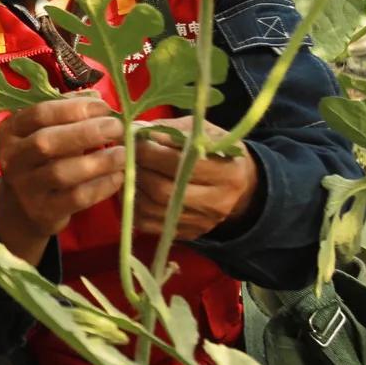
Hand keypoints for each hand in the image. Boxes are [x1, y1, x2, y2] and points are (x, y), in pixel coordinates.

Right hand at [0, 95, 127, 263]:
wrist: (23, 208)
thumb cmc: (41, 160)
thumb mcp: (44, 132)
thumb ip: (66, 113)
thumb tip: (95, 97)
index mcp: (9, 132)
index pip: (40, 113)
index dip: (74, 108)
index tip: (104, 107)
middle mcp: (11, 159)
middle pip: (47, 142)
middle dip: (87, 132)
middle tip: (117, 128)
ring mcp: (25, 188)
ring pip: (62, 172)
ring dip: (98, 161)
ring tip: (123, 153)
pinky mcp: (42, 212)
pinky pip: (76, 198)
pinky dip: (101, 186)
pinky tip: (118, 176)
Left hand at [132, 118, 258, 240]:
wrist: (242, 188)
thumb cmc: (218, 153)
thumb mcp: (205, 133)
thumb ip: (172, 130)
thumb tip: (136, 130)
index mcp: (228, 172)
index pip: (179, 163)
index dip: (149, 151)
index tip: (131, 138)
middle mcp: (217, 202)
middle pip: (164, 190)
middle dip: (137, 169)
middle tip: (124, 155)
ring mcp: (202, 222)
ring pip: (153, 209)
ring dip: (132, 188)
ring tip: (126, 170)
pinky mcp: (188, 234)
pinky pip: (149, 224)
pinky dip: (133, 205)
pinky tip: (132, 188)